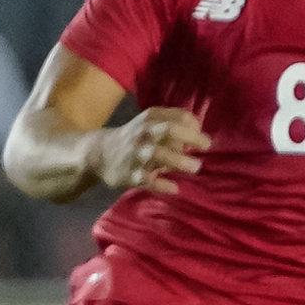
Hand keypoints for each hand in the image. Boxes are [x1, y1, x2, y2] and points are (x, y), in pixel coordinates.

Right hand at [88, 107, 208, 197]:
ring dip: (179, 161)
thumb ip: (173, 127)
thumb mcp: (149, 124)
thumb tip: (198, 140)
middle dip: (191, 137)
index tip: (201, 139)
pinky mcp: (130, 174)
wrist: (98, 153)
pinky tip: (174, 188)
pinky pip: (147, 180)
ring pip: (158, 154)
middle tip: (206, 146)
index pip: (180, 116)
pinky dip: (162, 185)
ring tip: (195, 167)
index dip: (195, 127)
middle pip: (170, 130)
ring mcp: (136, 154)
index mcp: (151, 118)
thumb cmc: (134, 138)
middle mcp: (143, 133)